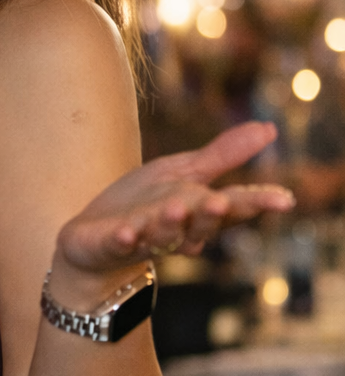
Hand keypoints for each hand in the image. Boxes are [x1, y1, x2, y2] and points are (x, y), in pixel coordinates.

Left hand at [56, 121, 293, 273]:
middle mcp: (179, 231)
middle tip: (221, 201)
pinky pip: (120, 245)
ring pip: (164, 236)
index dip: (256, 203)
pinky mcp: (112, 246)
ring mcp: (145, 240)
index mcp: (199, 211)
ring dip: (170, 224)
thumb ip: (223, 156)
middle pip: (202, 226)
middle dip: (212, 215)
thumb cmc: (145, 202)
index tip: (283, 199)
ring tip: (175, 207)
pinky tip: (126, 232)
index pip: (233, 207)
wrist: (94, 236)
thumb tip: (269, 129)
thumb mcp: (183, 172)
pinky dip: (124, 240)